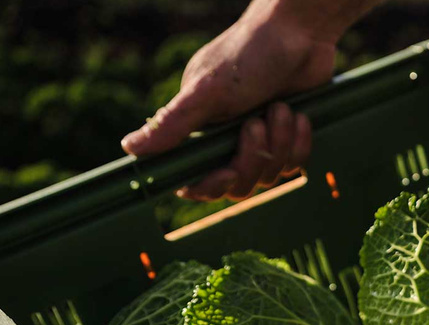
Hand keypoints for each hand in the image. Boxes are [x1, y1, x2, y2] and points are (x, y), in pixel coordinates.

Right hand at [120, 10, 334, 200]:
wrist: (300, 33)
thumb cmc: (250, 54)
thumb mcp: (207, 91)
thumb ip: (172, 124)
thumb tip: (128, 148)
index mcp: (199, 128)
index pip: (195, 179)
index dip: (210, 185)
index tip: (227, 171)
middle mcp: (226, 138)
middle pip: (237, 184)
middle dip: (252, 158)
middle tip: (257, 122)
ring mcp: (259, 139)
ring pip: (269, 175)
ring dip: (280, 143)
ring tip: (281, 108)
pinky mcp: (287, 136)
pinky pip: (294, 164)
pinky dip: (299, 142)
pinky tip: (300, 115)